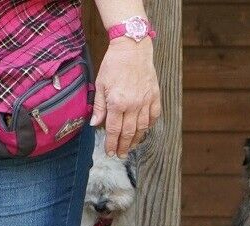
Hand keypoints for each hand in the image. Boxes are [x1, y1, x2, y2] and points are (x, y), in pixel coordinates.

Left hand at [90, 37, 160, 156]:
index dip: (111, 144)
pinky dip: (150, 125)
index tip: (110, 152)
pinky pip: (154, 115)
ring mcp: (145, 101)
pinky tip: (144, 130)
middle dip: (123, 146)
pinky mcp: (155, 95)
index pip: (113, 130)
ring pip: (142, 127)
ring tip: (131, 147)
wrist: (132, 47)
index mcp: (117, 102)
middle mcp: (133, 104)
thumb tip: (94, 124)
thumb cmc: (114, 64)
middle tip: (120, 155)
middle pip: (128, 133)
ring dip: (136, 140)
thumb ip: (99, 107)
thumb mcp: (101, 84)